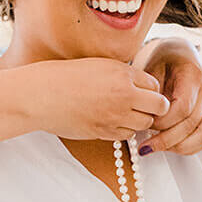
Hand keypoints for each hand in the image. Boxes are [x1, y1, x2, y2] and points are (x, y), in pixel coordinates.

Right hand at [25, 58, 170, 141]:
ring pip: (145, 124)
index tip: (140, 92)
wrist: (41, 95)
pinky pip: (127, 135)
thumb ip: (122, 75)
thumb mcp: (98, 65)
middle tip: (142, 107)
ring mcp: (115, 115)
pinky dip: (124, 130)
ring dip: (139, 120)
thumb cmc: (65, 77)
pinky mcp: (104, 132)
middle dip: (154, 108)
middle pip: (159, 106)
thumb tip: (141, 86)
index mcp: (122, 73)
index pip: (155, 85)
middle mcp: (123, 94)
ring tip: (123, 114)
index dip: (149, 90)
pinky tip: (111, 122)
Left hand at [136, 36, 201, 155]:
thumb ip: (150, 92)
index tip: (146, 124)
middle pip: (191, 124)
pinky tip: (169, 146)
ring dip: (178, 146)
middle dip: (166, 139)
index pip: (183, 108)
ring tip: (157, 147)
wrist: (178, 54)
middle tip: (145, 146)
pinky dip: (188, 147)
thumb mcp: (151, 68)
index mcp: (193, 76)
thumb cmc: (162, 60)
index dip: (164, 122)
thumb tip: (144, 117)